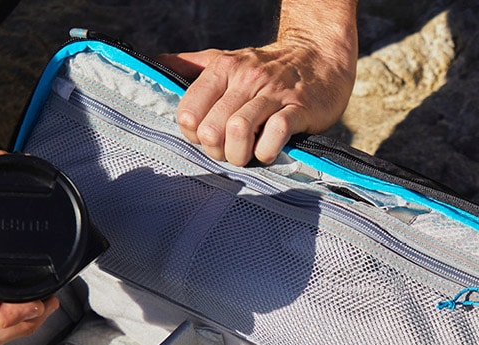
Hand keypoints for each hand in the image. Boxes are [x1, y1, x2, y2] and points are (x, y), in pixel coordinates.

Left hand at [159, 31, 355, 166]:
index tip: (209, 138)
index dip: (194, 135)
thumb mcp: (228, 60)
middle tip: (229, 151)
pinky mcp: (299, 109)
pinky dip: (266, 152)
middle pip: (211, 128)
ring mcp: (273, 94)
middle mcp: (245, 79)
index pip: (188, 112)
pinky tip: (268, 151)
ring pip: (238, 131)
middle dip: (216, 151)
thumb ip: (193, 66)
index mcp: (223, 69)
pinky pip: (275, 135)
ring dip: (238, 155)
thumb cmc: (269, 69)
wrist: (320, 57)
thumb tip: (158, 63)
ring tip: (247, 154)